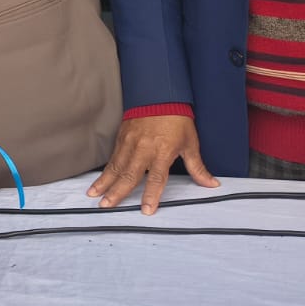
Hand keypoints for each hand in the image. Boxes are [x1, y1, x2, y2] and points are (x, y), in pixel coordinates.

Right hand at [86, 115, 217, 213]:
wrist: (160, 95)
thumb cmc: (178, 120)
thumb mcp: (190, 144)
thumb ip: (197, 167)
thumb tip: (212, 184)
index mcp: (163, 152)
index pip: (156, 179)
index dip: (151, 195)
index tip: (146, 210)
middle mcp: (144, 149)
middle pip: (129, 175)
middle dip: (116, 192)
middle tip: (106, 206)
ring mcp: (130, 143)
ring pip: (115, 166)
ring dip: (104, 182)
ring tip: (93, 194)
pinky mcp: (122, 137)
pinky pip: (113, 157)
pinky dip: (105, 170)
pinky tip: (98, 180)